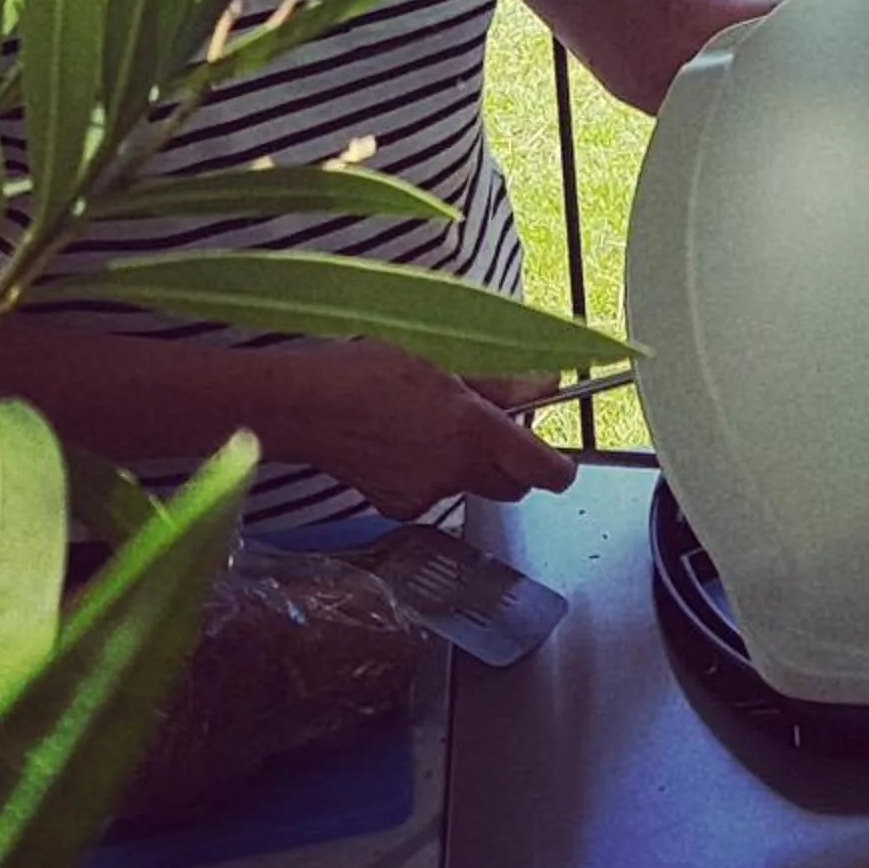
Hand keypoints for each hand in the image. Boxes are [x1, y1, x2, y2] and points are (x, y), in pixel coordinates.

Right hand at [266, 339, 580, 518]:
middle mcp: (456, 470)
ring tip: (433, 427)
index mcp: (475, 431)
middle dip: (514, 464)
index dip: (559, 468)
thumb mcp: (448, 360)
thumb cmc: (374, 369)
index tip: (560, 459)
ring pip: (471, 486)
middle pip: (512, 486)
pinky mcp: (398, 507)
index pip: (543, 471)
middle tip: (494, 429)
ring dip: (468, 465)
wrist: (308, 406)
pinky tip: (404, 447)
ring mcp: (426, 493)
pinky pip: (433, 494)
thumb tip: (549, 386)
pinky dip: (431, 475)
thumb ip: (503, 383)